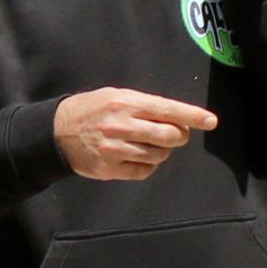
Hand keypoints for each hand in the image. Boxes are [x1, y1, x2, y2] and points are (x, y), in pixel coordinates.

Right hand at [55, 86, 218, 181]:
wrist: (55, 131)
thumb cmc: (92, 110)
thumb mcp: (116, 96)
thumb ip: (146, 105)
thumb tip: (179, 119)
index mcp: (127, 103)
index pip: (168, 110)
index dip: (193, 116)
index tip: (211, 121)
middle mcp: (122, 125)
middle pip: (170, 136)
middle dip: (178, 136)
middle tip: (173, 134)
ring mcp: (115, 149)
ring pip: (159, 156)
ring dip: (162, 151)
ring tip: (149, 144)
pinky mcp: (109, 169)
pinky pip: (144, 172)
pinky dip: (148, 165)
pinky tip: (138, 157)